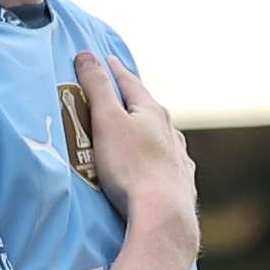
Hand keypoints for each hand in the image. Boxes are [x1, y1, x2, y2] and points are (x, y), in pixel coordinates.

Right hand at [72, 51, 193, 233]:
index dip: (114, 71)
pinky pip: (168, 163)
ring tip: (138, 130)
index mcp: (152, 112)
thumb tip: (87, 55)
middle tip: (120, 94)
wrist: (163, 214)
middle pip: (149, 109)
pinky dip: (159, 157)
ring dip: (149, 130)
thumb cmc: (130, 166)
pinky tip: (158, 164)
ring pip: (163, 136)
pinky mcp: (182, 183)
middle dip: (133, 101)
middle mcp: (171, 131)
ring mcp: (179, 157)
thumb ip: (97, 88)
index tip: (106, 59)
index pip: (130, 83)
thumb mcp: (106, 120)